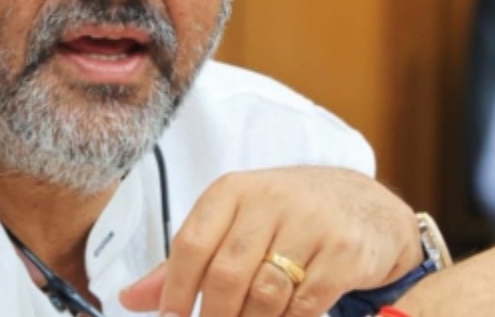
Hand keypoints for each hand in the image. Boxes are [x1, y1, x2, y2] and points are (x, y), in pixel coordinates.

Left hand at [119, 166, 421, 316]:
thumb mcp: (235, 223)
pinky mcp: (345, 251)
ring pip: (265, 293)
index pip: (191, 243)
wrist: (365, 206)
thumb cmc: (287, 218)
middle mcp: (271, 199)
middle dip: (212, 316)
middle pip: (225, 274)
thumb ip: (187, 261)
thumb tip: (129, 298)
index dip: (173, 290)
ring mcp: (312, 223)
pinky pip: (305, 304)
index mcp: (233, 191)